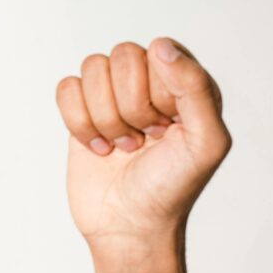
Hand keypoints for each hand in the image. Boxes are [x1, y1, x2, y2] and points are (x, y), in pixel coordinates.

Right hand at [56, 39, 230, 253]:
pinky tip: (101, 148)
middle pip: (124, 56)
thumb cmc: (174, 187)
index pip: (161, 53)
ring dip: (106, 117)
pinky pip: (67, 87)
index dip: (159, 93)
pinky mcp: (84, 110)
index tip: (170, 128)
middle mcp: (154, 83)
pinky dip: (80, 123)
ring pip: (93, 68)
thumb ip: (195, 89)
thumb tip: (161, 46)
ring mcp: (117, 95)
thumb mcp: (206, 142)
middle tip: (147, 138)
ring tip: (127, 145)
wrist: (131, 226)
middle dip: (131, 106)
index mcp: (190, 85)